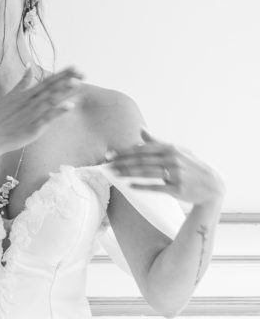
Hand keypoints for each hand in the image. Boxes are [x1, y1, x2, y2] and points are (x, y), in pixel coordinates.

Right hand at [0, 66, 83, 154]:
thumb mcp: (10, 95)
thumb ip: (22, 82)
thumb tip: (29, 66)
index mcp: (26, 94)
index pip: (47, 81)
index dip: (63, 74)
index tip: (76, 67)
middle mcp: (30, 102)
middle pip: (51, 88)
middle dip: (67, 80)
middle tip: (83, 72)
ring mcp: (31, 114)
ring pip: (51, 100)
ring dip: (64, 92)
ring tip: (78, 83)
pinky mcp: (32, 127)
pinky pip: (47, 118)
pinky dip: (58, 111)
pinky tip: (69, 106)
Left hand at [108, 129, 224, 206]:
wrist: (212, 185)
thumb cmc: (191, 166)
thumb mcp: (177, 150)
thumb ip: (157, 142)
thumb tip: (141, 130)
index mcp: (171, 149)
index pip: (143, 149)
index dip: (124, 152)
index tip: (109, 154)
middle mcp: (174, 160)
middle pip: (142, 161)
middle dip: (122, 163)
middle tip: (107, 165)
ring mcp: (177, 175)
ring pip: (147, 173)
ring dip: (128, 174)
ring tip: (114, 175)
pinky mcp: (178, 189)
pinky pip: (156, 187)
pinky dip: (142, 186)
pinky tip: (129, 186)